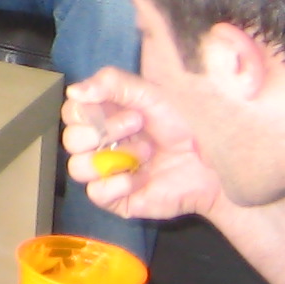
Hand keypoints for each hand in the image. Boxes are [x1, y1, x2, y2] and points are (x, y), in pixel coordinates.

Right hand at [62, 65, 222, 222]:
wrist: (214, 163)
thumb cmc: (185, 124)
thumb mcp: (151, 93)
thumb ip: (112, 83)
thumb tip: (72, 92)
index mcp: (104, 116)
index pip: (71, 113)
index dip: (90, 112)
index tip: (127, 109)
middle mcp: (100, 145)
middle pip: (70, 140)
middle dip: (105, 132)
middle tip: (139, 126)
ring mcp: (107, 173)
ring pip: (77, 168)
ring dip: (113, 158)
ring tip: (145, 154)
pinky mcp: (117, 200)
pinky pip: (96, 193)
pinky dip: (118, 183)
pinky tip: (141, 178)